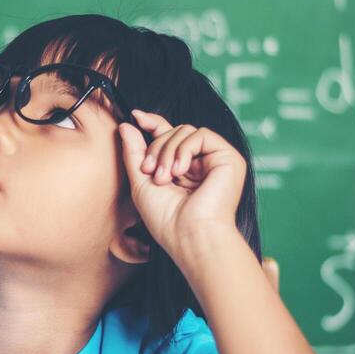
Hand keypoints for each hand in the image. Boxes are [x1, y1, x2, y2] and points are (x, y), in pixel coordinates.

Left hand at [117, 108, 245, 254]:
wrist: (190, 236)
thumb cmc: (166, 220)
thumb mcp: (141, 182)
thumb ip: (134, 152)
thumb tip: (126, 124)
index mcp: (183, 169)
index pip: (169, 136)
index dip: (153, 123)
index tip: (136, 116)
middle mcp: (201, 163)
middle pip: (174, 131)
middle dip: (156, 147)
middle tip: (151, 172)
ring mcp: (215, 159)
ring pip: (185, 131)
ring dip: (167, 151)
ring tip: (164, 178)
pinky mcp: (228, 157)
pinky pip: (201, 134)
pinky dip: (184, 149)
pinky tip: (180, 171)